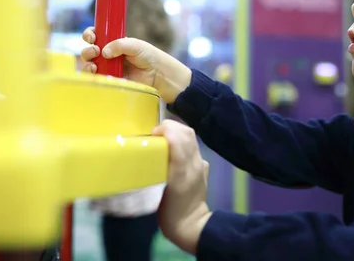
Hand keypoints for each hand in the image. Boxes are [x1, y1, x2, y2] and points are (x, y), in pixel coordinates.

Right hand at [80, 27, 191, 102]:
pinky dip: (92, 75)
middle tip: (95, 51)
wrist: (158, 73)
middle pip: (89, 51)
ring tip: (94, 64)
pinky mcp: (110, 80)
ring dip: (87, 63)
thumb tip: (104, 51)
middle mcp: (108, 55)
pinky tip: (96, 71)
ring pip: (90, 65)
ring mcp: (108, 68)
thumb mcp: (135, 45)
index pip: (96, 36)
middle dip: (88, 50)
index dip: (90, 34)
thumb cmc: (148, 56)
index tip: (91, 36)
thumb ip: (119, 45)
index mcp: (113, 42)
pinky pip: (97, 78)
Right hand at [153, 120, 211, 254]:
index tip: (152, 134)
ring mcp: (201, 165)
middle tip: (155, 133)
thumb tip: (149, 149)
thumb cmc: (171, 213)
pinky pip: (193, 146)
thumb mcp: (158, 194)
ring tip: (162, 137)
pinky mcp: (203, 167)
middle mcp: (195, 164)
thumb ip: (156, 171)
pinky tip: (172, 147)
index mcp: (182, 172)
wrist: (192, 226)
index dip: (166, 130)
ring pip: (191, 138)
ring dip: (177, 132)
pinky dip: (182, 140)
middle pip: (187, 134)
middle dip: (171, 127)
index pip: (179, 140)